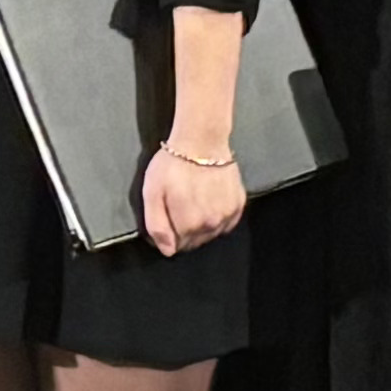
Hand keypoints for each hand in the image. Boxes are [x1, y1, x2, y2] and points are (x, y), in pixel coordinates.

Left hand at [140, 137, 247, 255]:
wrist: (202, 140)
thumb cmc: (173, 164)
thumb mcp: (152, 193)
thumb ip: (157, 226)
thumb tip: (167, 251)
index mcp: (189, 225)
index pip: (178, 246)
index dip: (170, 232)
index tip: (167, 214)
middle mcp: (212, 225)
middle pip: (195, 241)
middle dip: (185, 230)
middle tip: (179, 205)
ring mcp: (228, 215)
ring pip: (211, 233)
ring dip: (202, 224)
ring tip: (194, 200)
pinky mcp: (239, 204)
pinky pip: (227, 222)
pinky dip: (218, 217)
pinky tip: (210, 201)